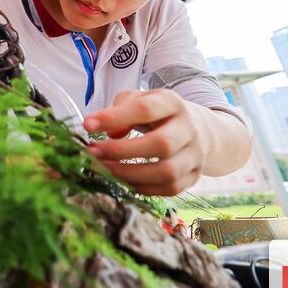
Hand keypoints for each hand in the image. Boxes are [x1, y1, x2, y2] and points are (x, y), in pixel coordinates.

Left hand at [84, 89, 210, 195]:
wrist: (199, 130)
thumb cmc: (158, 114)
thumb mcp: (140, 99)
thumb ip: (120, 108)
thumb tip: (111, 133)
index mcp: (172, 104)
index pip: (145, 109)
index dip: (115, 117)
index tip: (88, 125)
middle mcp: (189, 129)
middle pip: (161, 144)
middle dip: (122, 151)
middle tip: (93, 153)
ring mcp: (195, 155)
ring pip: (167, 172)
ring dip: (130, 174)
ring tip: (103, 169)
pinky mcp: (193, 176)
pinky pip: (168, 188)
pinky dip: (142, 187)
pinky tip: (122, 180)